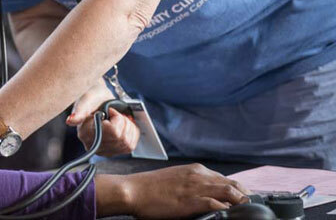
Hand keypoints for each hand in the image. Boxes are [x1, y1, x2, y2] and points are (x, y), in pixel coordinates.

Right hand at [66, 79, 139, 155]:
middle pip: (123, 138)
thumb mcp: (87, 99)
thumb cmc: (94, 98)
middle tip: (114, 114)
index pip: (114, 132)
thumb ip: (80, 110)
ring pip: (128, 143)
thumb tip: (70, 121)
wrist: (100, 101)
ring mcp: (104, 151)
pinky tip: (123, 127)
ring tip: (118, 120)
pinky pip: (130, 146)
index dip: (117, 119)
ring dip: (128, 127)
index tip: (109, 110)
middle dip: (124, 122)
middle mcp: (93, 146)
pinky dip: (131, 134)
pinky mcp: (113, 152)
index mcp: (85, 133)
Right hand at [97, 164, 250, 218]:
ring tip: (247, 210)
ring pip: (230, 192)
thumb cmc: (149, 188)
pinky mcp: (192, 201)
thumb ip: (191, 184)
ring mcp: (196, 187)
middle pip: (232, 184)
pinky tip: (230, 213)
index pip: (225, 178)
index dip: (238, 190)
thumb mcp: (174, 179)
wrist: (133, 190)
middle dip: (245, 195)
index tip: (244, 199)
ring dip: (241, 202)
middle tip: (251, 206)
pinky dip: (227, 209)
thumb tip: (203, 194)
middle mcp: (198, 176)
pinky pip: (217, 204)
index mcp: (195, 170)